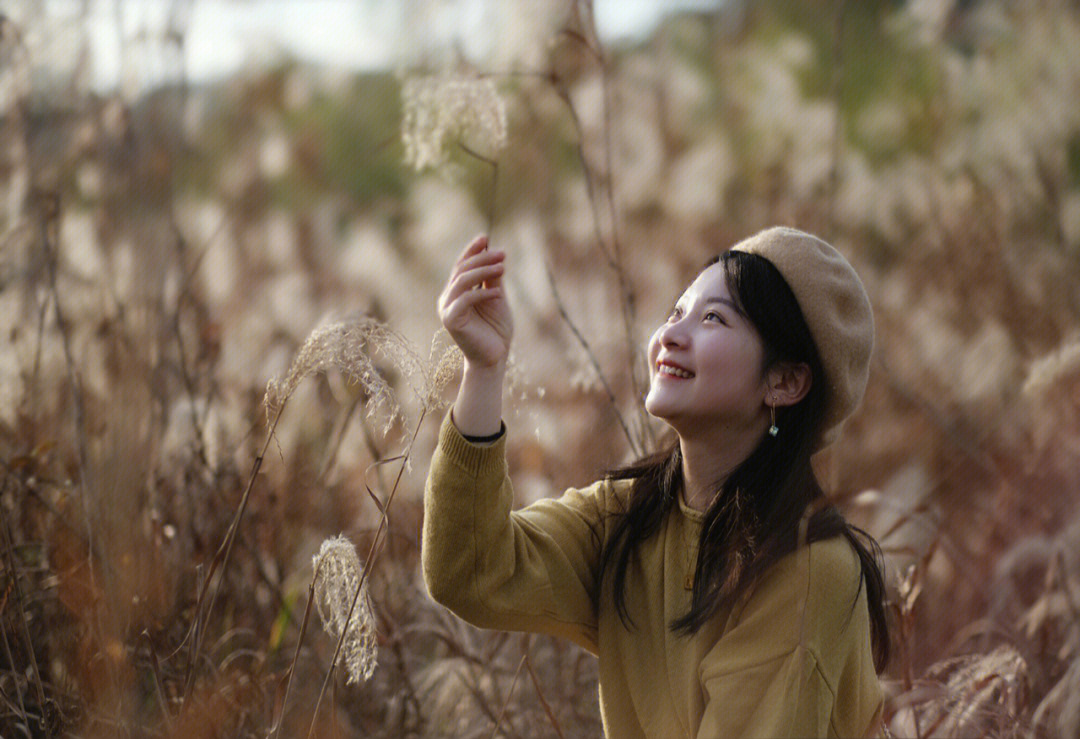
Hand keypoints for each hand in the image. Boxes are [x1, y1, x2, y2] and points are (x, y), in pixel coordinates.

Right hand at [438, 235, 512, 368]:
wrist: (494, 357)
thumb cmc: (496, 329)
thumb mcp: (497, 298)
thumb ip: (492, 279)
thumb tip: (493, 252)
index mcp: (456, 291)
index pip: (462, 265)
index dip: (472, 250)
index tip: (486, 237)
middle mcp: (448, 298)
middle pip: (461, 270)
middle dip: (482, 258)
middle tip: (502, 253)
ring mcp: (447, 309)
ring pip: (462, 282)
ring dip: (483, 271)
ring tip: (503, 267)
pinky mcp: (451, 320)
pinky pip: (465, 300)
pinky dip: (482, 294)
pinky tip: (498, 293)